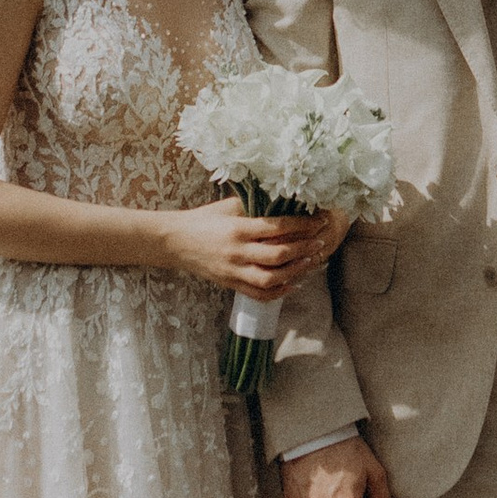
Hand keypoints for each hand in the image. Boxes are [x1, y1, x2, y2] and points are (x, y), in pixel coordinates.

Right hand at [161, 203, 339, 301]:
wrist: (175, 241)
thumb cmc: (204, 219)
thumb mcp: (228, 207)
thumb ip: (255, 207)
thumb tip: (286, 203)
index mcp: (238, 228)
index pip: (277, 227)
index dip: (302, 224)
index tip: (319, 220)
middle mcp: (237, 252)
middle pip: (278, 255)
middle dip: (304, 248)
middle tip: (321, 241)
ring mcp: (234, 271)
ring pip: (271, 279)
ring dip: (296, 271)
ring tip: (311, 262)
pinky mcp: (231, 285)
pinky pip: (258, 294)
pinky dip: (279, 292)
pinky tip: (293, 284)